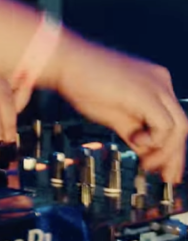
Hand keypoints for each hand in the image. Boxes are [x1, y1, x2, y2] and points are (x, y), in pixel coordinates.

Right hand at [57, 39, 187, 182]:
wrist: (64, 62)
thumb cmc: (83, 84)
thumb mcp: (116, 114)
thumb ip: (135, 131)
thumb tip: (147, 154)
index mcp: (156, 83)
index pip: (174, 121)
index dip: (172, 149)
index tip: (163, 170)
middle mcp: (162, 82)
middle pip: (181, 126)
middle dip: (174, 156)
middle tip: (164, 178)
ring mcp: (157, 86)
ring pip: (178, 128)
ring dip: (164, 153)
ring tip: (145, 165)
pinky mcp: (147, 94)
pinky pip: (165, 127)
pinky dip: (155, 141)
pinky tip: (135, 141)